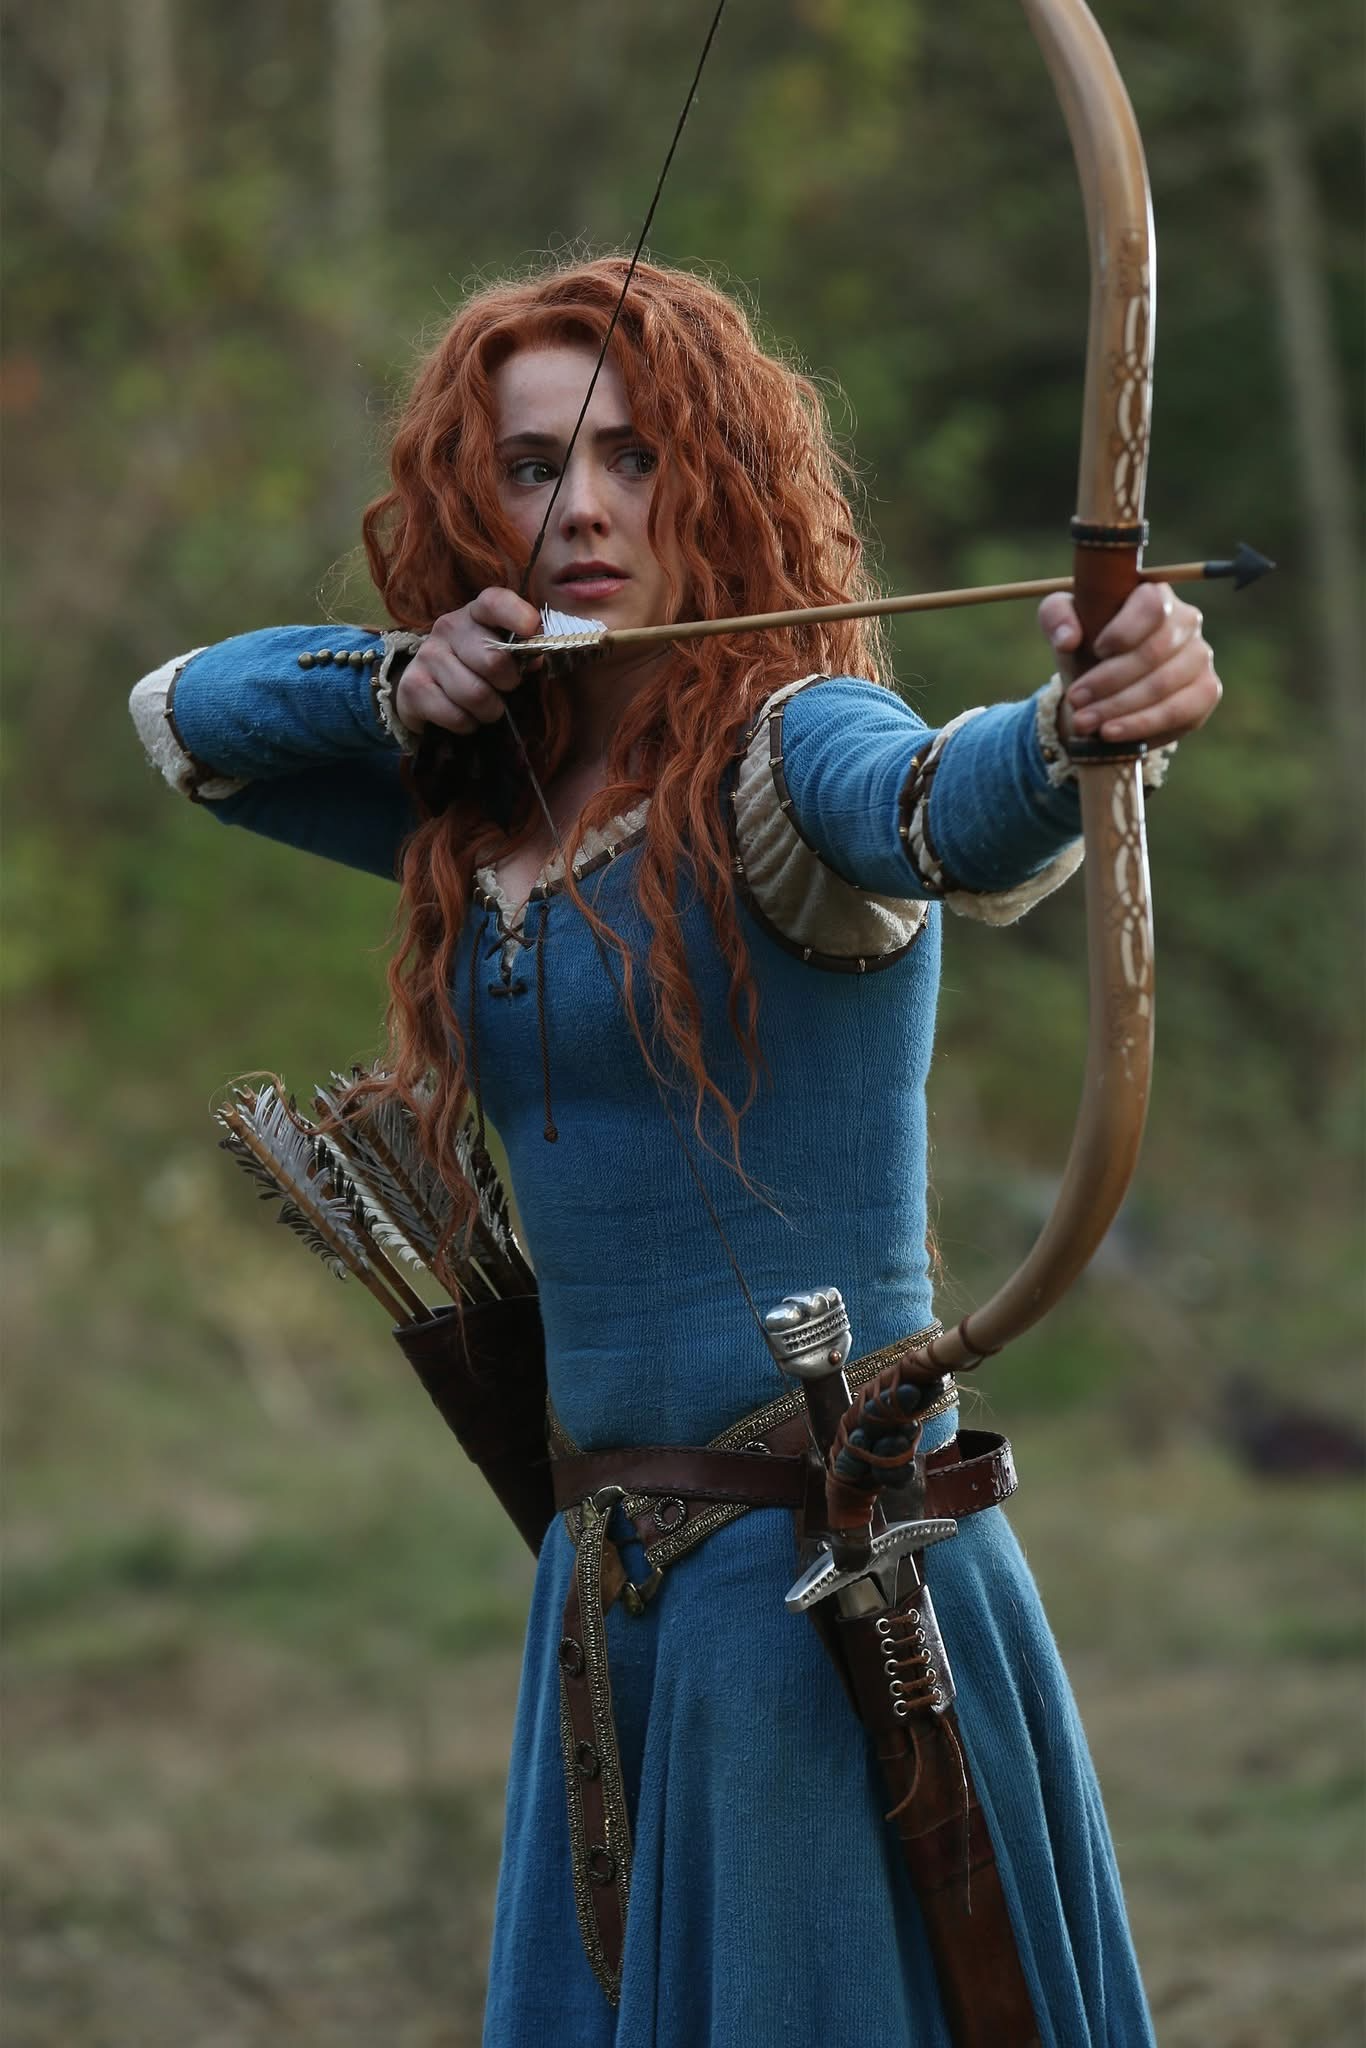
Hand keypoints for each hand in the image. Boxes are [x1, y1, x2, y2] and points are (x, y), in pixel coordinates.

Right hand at [394, 587, 541, 735]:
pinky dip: (467, 724)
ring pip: (476, 695)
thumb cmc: (474, 668)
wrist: (423, 689)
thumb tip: (535, 658)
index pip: (494, 602)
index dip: (516, 614)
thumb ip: (520, 652)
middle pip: (493, 661)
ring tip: (485, 706)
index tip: (531, 629)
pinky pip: (456, 716)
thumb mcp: (498, 652)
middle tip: (503, 688)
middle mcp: (448, 627)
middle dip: (508, 684)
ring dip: (489, 710)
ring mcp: (428, 655)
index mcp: (475, 614)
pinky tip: (463, 715)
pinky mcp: (413, 687)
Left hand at [1038, 583, 1221, 746]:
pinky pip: (1179, 712)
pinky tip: (1111, 733)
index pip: (1152, 605)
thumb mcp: (1062, 622)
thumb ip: (1057, 616)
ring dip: (1119, 708)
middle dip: (1109, 681)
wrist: (1104, 685)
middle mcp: (1187, 621)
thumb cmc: (1086, 643)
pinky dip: (1141, 725)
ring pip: (1163, 685)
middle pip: (1154, 652)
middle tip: (1075, 699)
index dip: (1124, 630)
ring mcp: (1200, 657)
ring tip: (1084, 722)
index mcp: (1156, 594)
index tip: (1095, 650)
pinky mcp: (1206, 692)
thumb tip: (1068, 639)